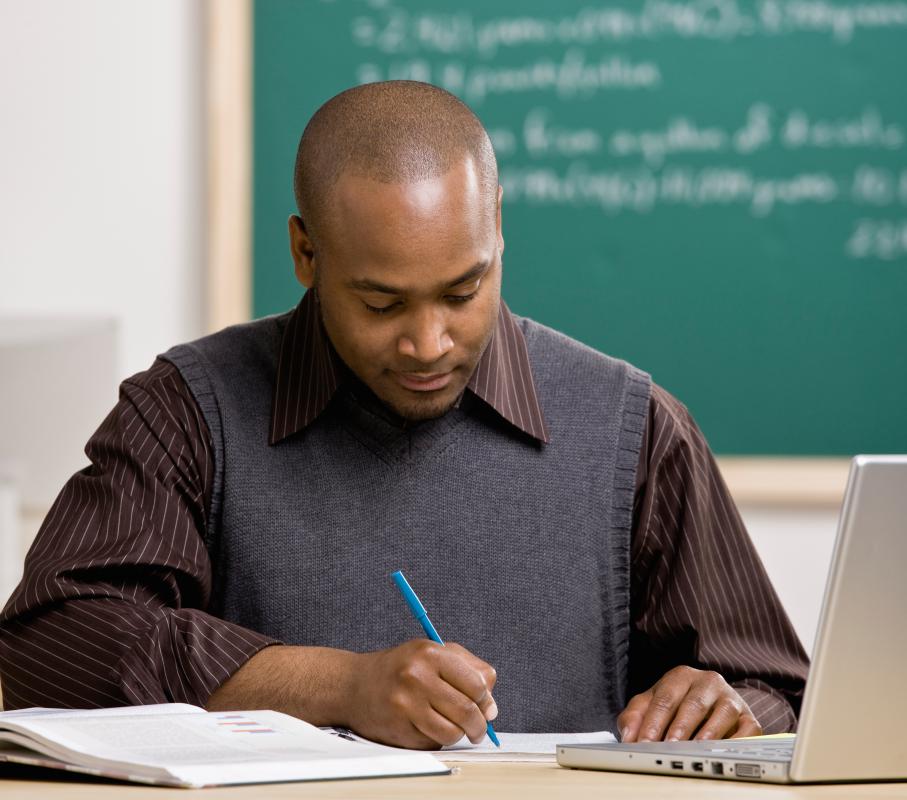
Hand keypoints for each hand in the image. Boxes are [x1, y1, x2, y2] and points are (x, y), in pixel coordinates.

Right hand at [348, 639, 497, 748]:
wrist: (355, 684)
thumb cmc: (400, 668)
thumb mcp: (433, 653)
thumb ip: (469, 669)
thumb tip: (492, 706)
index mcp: (430, 653)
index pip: (477, 683)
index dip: (487, 700)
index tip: (486, 708)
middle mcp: (417, 676)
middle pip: (468, 710)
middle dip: (479, 725)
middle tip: (478, 729)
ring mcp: (405, 703)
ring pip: (452, 732)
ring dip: (460, 735)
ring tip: (455, 729)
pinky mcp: (397, 727)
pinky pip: (432, 743)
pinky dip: (437, 740)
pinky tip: (428, 727)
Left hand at [617, 666, 761, 741]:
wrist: (715, 705)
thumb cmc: (678, 705)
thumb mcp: (652, 704)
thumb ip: (635, 716)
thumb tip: (628, 736)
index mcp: (681, 676)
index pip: (665, 698)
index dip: (653, 722)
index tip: (643, 743)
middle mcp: (708, 682)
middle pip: (693, 705)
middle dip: (678, 729)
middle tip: (667, 748)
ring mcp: (731, 699)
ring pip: (721, 714)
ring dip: (706, 734)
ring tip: (692, 751)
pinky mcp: (749, 718)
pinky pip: (745, 730)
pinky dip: (734, 742)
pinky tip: (719, 753)